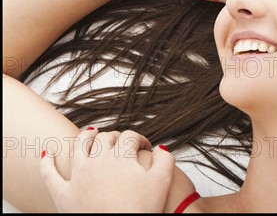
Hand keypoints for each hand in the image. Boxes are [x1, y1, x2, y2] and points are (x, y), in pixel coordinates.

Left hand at [40, 128, 174, 212]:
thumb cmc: (140, 211)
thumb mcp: (163, 182)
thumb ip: (165, 159)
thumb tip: (161, 147)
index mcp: (121, 157)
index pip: (131, 137)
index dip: (141, 139)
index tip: (145, 148)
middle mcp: (97, 161)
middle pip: (105, 138)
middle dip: (116, 137)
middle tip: (123, 144)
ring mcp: (77, 176)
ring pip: (78, 146)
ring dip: (85, 136)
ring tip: (90, 133)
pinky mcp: (62, 194)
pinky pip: (49, 173)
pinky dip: (46, 161)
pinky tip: (47, 153)